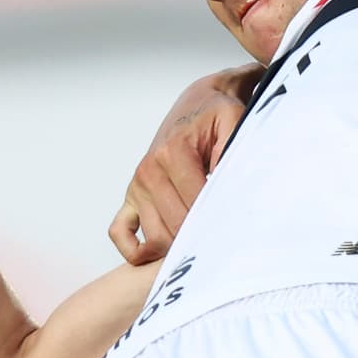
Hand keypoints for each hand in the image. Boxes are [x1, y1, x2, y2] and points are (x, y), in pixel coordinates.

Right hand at [108, 66, 256, 263]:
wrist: (197, 104)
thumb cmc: (217, 117)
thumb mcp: (234, 124)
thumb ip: (231, 154)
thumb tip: (228, 192)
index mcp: (172, 153)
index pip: (195, 207)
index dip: (218, 223)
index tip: (237, 231)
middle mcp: (149, 170)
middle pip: (175, 227)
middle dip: (201, 239)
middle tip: (224, 242)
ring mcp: (137, 186)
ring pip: (155, 238)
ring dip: (178, 247)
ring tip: (203, 243)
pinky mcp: (130, 197)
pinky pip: (119, 232)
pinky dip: (137, 249)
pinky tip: (161, 252)